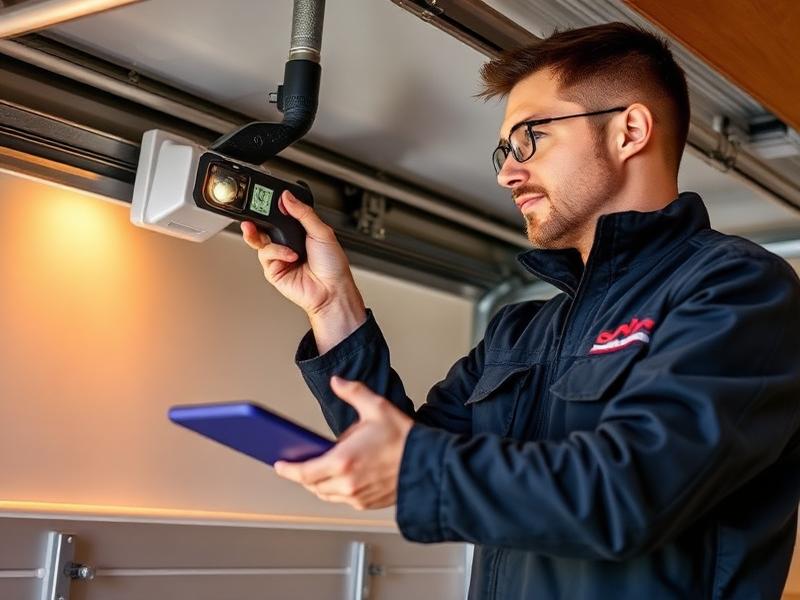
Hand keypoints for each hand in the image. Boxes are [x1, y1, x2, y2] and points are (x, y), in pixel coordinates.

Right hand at [241, 191, 363, 319]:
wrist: (332, 290)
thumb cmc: (333, 265)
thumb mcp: (322, 232)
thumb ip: (303, 213)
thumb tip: (288, 197)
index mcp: (299, 232)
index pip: (279, 215)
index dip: (271, 207)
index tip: (264, 199)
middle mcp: (287, 243)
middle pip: (264, 227)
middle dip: (256, 219)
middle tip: (254, 212)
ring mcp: (279, 257)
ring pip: (259, 240)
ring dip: (266, 236)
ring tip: (281, 240)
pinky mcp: (273, 270)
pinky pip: (266, 255)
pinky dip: (277, 252)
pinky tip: (291, 256)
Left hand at [274, 376, 413, 509]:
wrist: (429, 463)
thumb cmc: (404, 438)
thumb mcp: (377, 407)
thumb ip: (353, 392)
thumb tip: (337, 381)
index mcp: (343, 461)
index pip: (304, 472)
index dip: (288, 470)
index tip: (279, 465)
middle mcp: (347, 484)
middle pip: (313, 485)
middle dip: (303, 475)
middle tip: (299, 462)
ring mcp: (357, 497)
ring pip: (327, 494)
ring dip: (319, 483)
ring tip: (319, 467)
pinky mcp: (367, 503)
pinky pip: (343, 499)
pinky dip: (336, 489)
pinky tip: (342, 474)